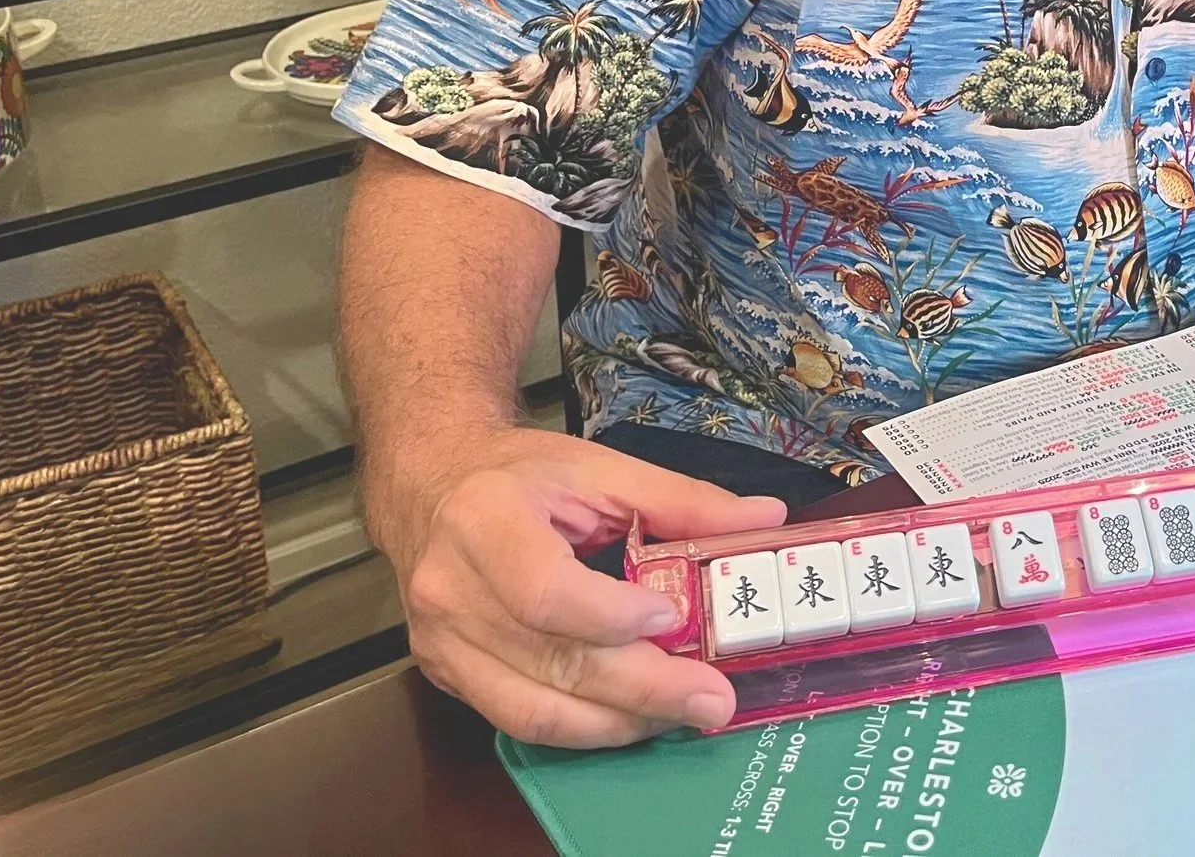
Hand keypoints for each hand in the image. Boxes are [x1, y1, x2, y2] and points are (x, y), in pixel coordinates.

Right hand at [370, 425, 786, 747]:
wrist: (429, 485)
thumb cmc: (516, 474)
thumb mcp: (598, 467)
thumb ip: (682, 500)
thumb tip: (765, 519)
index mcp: (485, 523)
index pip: (547, 592)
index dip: (613, 617)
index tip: (675, 617)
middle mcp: (452, 592)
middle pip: (552, 662)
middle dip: (643, 689)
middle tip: (712, 700)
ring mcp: (442, 644)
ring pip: (535, 711)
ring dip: (618, 723)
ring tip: (684, 714)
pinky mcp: (447, 677)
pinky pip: (520, 720)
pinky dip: (584, 726)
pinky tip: (634, 716)